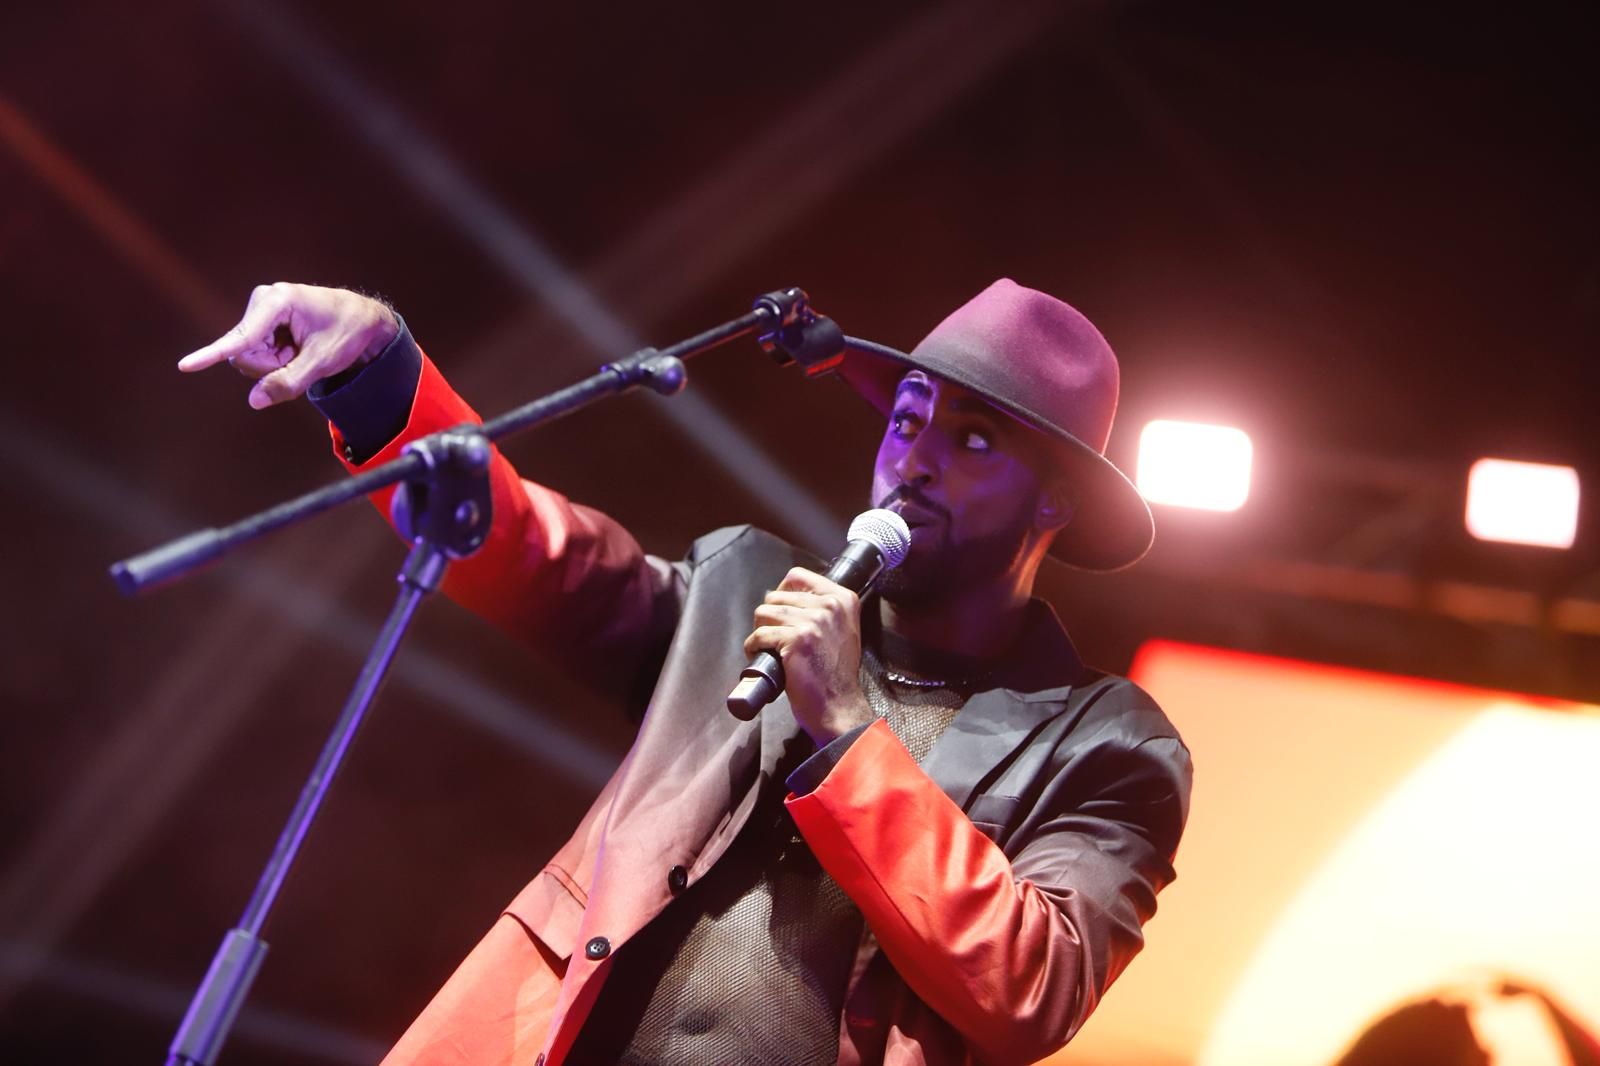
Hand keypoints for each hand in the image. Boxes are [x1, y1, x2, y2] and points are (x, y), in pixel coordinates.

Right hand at [178, 282, 398, 408]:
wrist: (362, 317)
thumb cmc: (347, 334)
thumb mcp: (323, 362)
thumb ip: (289, 382)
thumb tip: (254, 401)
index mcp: (280, 301)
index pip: (242, 337)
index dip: (212, 355)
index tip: (184, 367)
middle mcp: (264, 299)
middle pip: (243, 353)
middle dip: (269, 366)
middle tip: (300, 356)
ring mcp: (260, 308)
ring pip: (246, 356)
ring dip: (273, 363)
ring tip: (299, 350)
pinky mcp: (260, 319)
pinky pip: (253, 352)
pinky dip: (274, 358)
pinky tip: (293, 347)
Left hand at [744, 567, 875, 745]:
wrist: (839, 706)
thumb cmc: (836, 675)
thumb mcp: (843, 630)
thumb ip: (825, 610)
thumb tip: (791, 598)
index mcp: (843, 599)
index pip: (797, 576)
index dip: (781, 593)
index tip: (780, 612)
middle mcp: (830, 606)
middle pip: (776, 596)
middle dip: (769, 617)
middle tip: (774, 638)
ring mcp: (813, 622)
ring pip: (764, 612)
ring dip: (760, 632)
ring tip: (768, 648)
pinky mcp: (796, 640)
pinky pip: (759, 634)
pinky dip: (753, 647)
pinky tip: (761, 656)